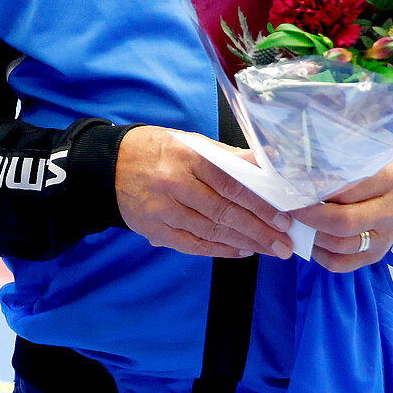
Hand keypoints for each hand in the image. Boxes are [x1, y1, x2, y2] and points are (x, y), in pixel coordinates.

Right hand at [115, 127, 292, 259]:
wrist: (106, 168)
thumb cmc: (155, 150)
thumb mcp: (188, 142)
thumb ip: (226, 156)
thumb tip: (264, 163)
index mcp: (186, 156)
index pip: (229, 183)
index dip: (259, 203)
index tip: (283, 217)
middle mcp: (174, 184)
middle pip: (223, 212)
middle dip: (259, 230)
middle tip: (285, 243)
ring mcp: (163, 211)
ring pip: (211, 231)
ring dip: (245, 243)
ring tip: (272, 249)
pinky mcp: (156, 230)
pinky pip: (193, 245)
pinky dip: (220, 250)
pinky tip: (242, 251)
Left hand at [290, 152, 392, 272]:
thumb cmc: (386, 166)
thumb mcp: (374, 151)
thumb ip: (345, 154)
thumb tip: (300, 156)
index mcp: (390, 180)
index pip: (348, 189)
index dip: (317, 189)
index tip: (294, 184)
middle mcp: (390, 212)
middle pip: (343, 221)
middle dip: (309, 215)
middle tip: (289, 205)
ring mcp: (385, 238)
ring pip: (341, 245)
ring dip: (311, 234)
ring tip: (294, 221)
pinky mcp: (378, 255)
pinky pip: (343, 263)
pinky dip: (320, 254)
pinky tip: (309, 239)